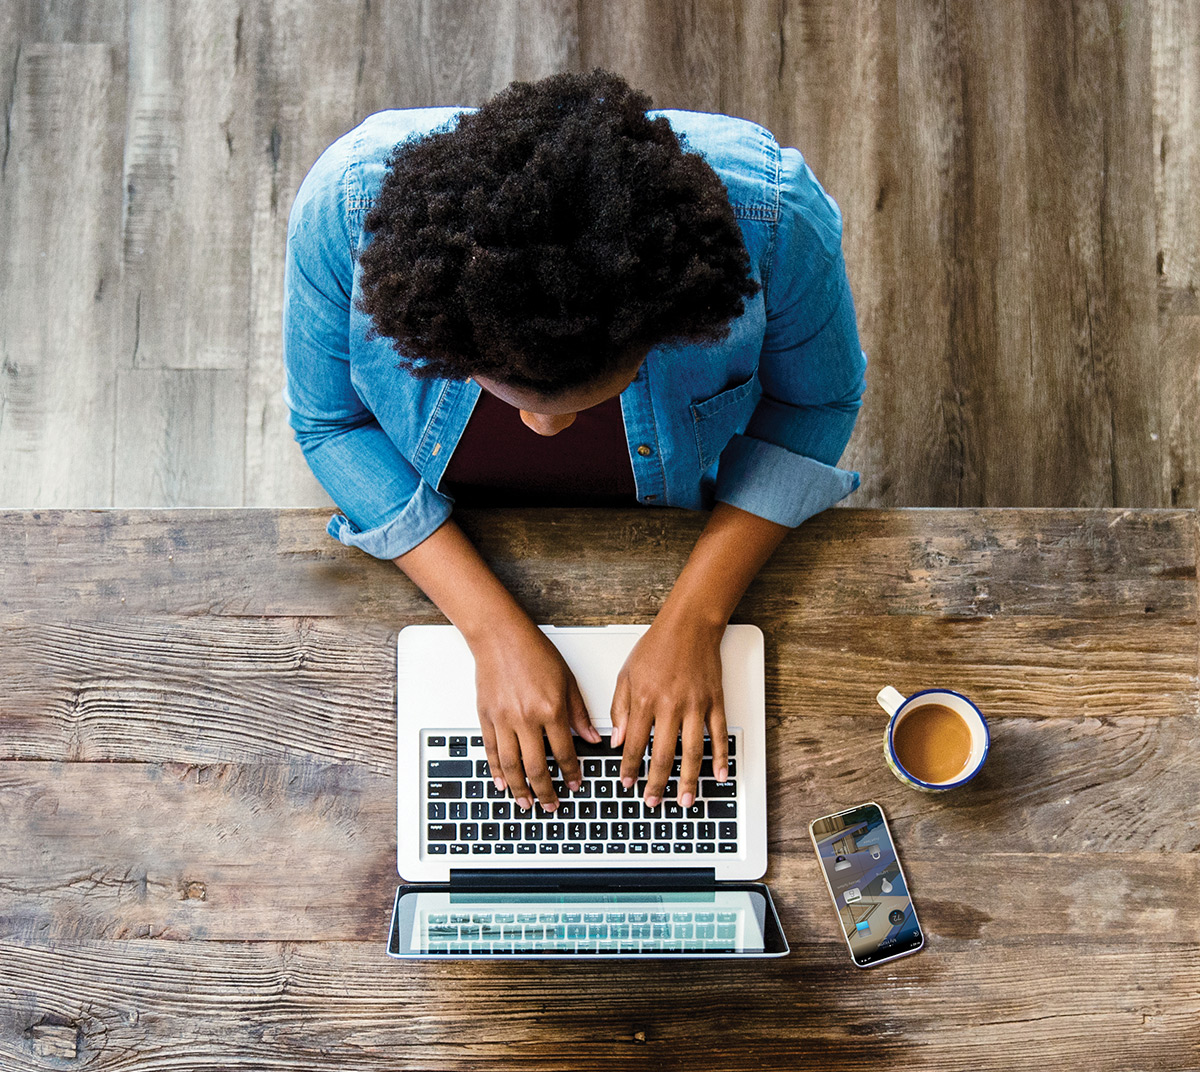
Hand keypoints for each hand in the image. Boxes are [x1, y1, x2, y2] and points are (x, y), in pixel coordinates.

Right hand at [472, 620, 600, 811]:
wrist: (500, 636)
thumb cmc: (534, 652)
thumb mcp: (567, 680)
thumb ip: (579, 713)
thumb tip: (593, 739)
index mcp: (550, 710)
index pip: (564, 753)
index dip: (571, 773)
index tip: (574, 785)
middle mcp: (526, 719)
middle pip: (536, 767)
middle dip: (545, 792)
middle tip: (551, 805)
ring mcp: (503, 720)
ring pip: (511, 765)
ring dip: (519, 789)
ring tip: (526, 803)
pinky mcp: (486, 717)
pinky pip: (491, 751)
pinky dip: (496, 771)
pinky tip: (502, 783)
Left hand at [610, 617, 730, 806]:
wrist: (689, 625)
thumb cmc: (656, 647)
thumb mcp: (626, 674)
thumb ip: (619, 709)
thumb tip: (617, 740)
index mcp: (644, 699)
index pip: (634, 744)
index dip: (629, 768)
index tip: (627, 783)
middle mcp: (670, 705)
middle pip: (663, 755)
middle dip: (656, 783)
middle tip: (653, 801)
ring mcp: (695, 706)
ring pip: (692, 752)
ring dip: (688, 781)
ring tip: (685, 800)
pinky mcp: (715, 702)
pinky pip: (719, 735)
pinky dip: (721, 757)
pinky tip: (719, 775)